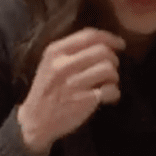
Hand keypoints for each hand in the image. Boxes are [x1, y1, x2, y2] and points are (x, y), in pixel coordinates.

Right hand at [17, 28, 125, 155]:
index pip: (89, 35)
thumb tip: (103, 43)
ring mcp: (73, 83)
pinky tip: (108, 97)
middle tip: (110, 70)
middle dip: (113, 60)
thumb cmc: (47, 91)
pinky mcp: (83, 101)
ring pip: (109, 69)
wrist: (35, 121)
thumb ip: (71, 50)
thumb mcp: (50, 64)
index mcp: (55, 51)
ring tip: (108, 84)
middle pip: (103, 51)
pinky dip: (114, 93)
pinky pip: (110, 90)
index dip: (110, 38)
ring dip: (114, 77)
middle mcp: (63, 65)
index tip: (120, 44)